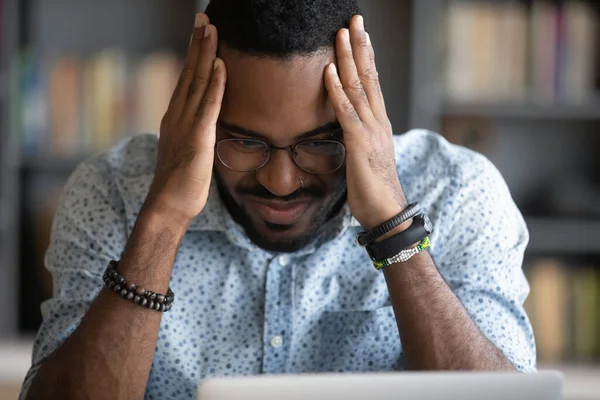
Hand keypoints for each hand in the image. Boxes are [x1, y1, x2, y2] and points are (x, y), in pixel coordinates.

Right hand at [145, 13, 225, 225]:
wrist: (168, 206)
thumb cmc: (180, 185)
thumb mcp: (187, 152)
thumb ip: (195, 135)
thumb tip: (205, 128)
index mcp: (175, 119)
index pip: (187, 81)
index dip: (194, 56)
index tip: (200, 34)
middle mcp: (177, 116)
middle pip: (189, 74)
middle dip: (197, 44)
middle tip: (203, 18)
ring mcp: (185, 125)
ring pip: (197, 83)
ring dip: (205, 54)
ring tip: (210, 29)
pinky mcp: (198, 138)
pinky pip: (208, 106)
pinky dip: (215, 84)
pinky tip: (220, 65)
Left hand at [324, 15, 407, 229]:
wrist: (387, 212)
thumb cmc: (374, 188)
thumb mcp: (365, 157)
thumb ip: (358, 138)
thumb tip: (347, 129)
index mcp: (379, 123)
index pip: (372, 83)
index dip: (366, 57)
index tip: (360, 35)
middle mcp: (378, 121)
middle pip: (368, 76)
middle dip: (360, 46)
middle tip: (354, 19)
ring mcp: (370, 130)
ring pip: (359, 86)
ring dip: (349, 58)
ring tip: (341, 33)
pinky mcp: (359, 143)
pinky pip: (346, 111)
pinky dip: (336, 89)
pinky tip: (329, 70)